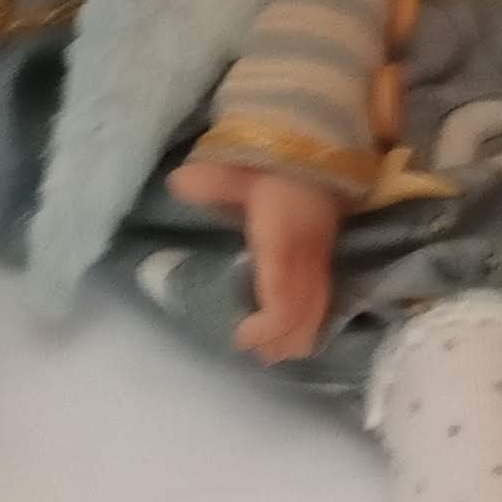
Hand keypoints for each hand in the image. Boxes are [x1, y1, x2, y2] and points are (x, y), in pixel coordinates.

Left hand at [168, 156, 345, 362]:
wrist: (322, 149)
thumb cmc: (278, 165)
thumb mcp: (242, 169)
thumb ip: (211, 181)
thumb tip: (176, 183)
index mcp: (283, 246)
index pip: (282, 304)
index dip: (265, 330)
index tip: (240, 336)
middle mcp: (305, 262)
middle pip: (301, 319)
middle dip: (278, 342)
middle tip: (251, 351)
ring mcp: (319, 262)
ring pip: (316, 314)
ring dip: (294, 337)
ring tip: (268, 351)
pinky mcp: (325, 259)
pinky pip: (323, 303)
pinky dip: (307, 323)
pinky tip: (293, 331)